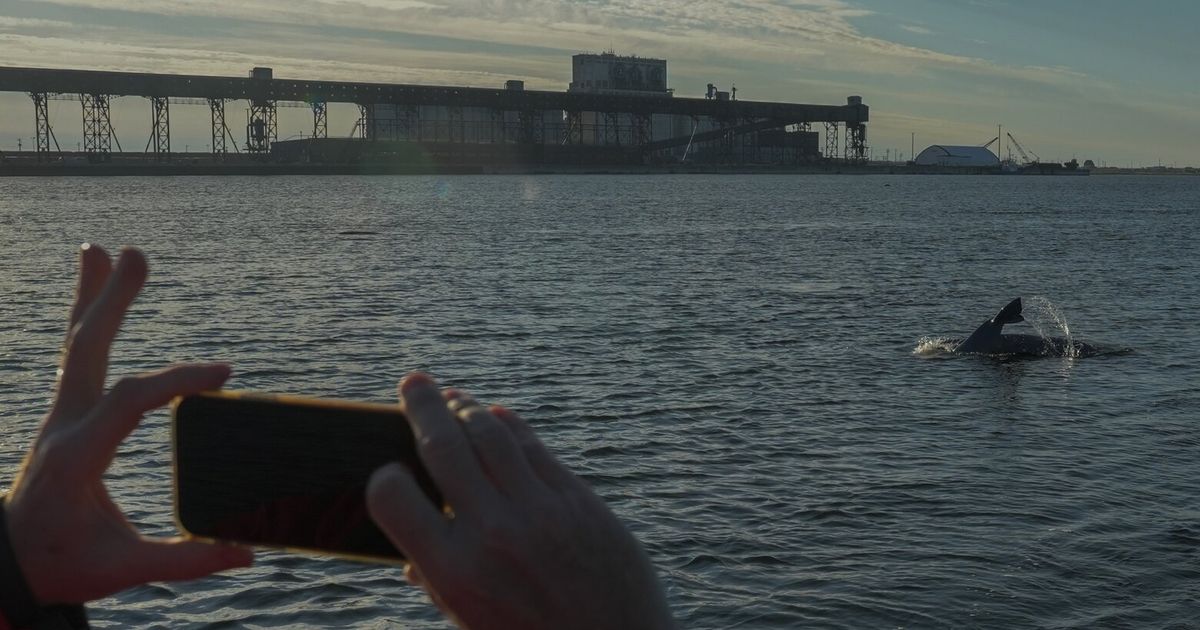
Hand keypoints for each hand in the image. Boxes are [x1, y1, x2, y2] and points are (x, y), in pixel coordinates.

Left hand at [4, 245, 252, 603]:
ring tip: (104, 250)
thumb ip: (186, 560)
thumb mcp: (123, 570)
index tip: (223, 372)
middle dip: (110, 302)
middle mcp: (64, 426)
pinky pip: (79, 359)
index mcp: (79, 455)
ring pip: (77, 347)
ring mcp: (62, 417)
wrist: (9, 564)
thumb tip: (249, 552)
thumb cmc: (64, 564)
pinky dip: (90, 322)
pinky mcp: (67, 418)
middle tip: (134, 254)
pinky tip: (98, 294)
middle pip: (87, 351)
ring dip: (93, 298)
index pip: (131, 400)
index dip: (177, 381)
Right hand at [366, 373, 674, 628]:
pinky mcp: (579, 501)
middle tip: (413, 382)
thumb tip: (412, 556)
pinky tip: (498, 417)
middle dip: (423, 406)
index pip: (392, 496)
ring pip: (493, 434)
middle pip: (445, 445)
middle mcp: (493, 533)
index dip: (384, 477)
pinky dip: (512, 426)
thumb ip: (442, 584)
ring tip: (454, 397)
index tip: (389, 468)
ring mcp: (541, 512)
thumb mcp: (473, 624)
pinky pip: (536, 448)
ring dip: (467, 407)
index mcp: (454, 572)